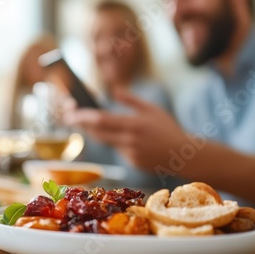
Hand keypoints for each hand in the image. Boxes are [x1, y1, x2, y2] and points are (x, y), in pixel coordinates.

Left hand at [65, 90, 186, 170]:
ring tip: (91, 123)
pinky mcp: (131, 163)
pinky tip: (125, 139)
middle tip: (71, 118)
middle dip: (83, 126)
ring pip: (107, 142)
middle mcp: (130, 141)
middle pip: (98, 133)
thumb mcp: (152, 110)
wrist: (183, 155)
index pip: (102, 121)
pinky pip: (117, 150)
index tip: (72, 114)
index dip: (84, 118)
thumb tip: (115, 90)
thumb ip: (131, 100)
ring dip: (99, 133)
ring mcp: (130, 154)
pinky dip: (115, 143)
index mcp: (134, 124)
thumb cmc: (168, 128)